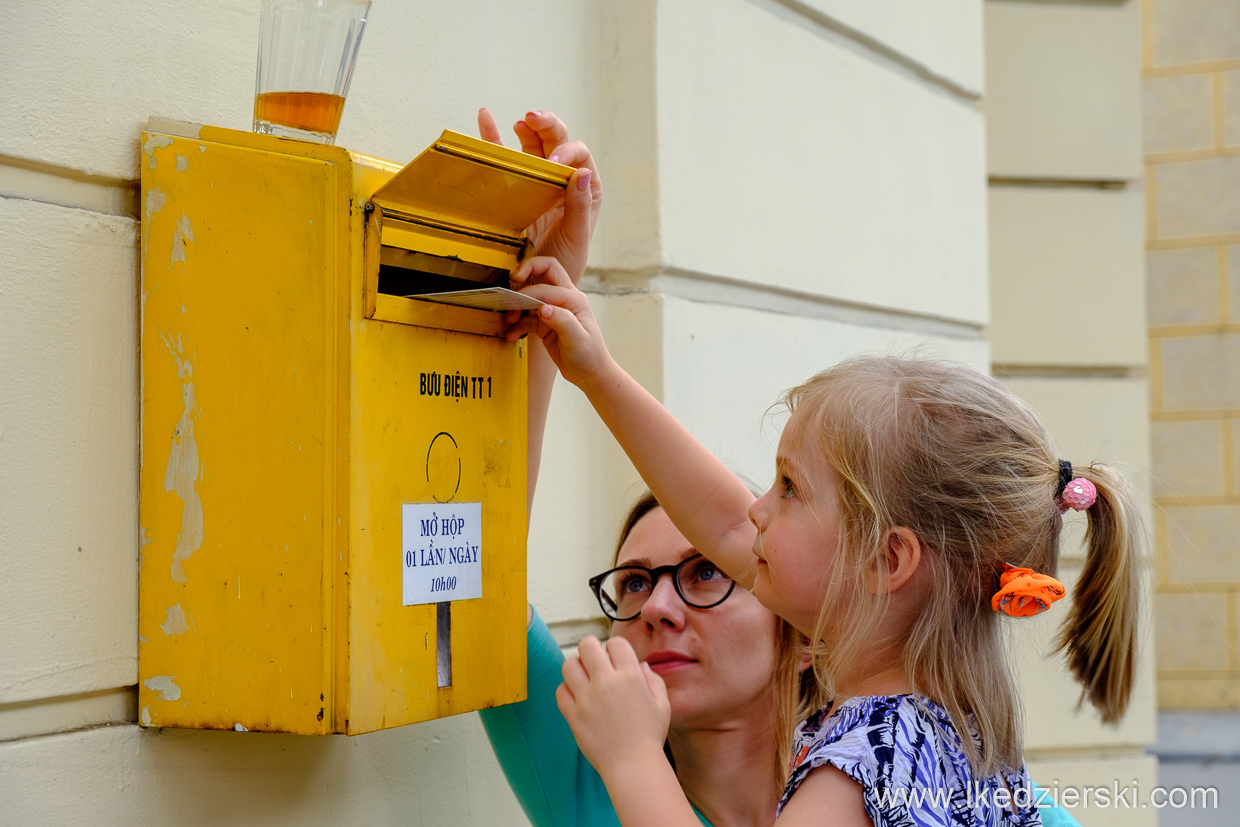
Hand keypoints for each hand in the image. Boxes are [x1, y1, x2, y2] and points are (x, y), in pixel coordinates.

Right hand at [477, 108, 601, 283]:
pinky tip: (486, 117)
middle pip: (558, 141)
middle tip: (533, 119)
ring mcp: (539, 182)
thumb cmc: (563, 265)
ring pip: (534, 144)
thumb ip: (578, 206)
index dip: (567, 151)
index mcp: (584, 190)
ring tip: (521, 121)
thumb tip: (582, 173)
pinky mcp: (516, 188)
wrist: (539, 286)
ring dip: (527, 128)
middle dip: (547, 127)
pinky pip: (505, 158)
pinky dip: (495, 136)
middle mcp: (563, 181)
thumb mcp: (575, 237)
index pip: (580, 157)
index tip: (553, 162)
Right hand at [504, 257, 613, 388]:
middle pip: (543, 272)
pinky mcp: (546, 323)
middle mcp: (564, 300)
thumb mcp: (577, 339)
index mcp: (574, 299)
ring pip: (531, 297)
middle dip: (525, 272)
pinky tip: (511, 335)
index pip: (546, 286)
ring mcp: (554, 311)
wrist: (590, 374)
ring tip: (509, 320)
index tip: (516, 302)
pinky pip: (527, 318)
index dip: (529, 292)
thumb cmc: (590, 355)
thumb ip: (562, 321)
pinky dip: (517, 325)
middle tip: (511, 282)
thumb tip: (543, 308)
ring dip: (517, 306)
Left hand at [556, 636, 670, 777]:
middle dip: (591, 648)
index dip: (615, 648)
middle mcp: (606, 683)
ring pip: (568, 664)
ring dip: (576, 667)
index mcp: (630, 676)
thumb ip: (653, 680)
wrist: (633, 766)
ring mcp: (587, 699)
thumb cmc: (650, 736)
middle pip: (587, 645)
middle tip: (594, 661)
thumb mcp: (662, 705)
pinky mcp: (573, 715)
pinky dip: (566, 690)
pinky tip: (577, 697)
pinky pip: (560, 691)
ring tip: (584, 678)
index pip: (615, 643)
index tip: (616, 659)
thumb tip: (641, 665)